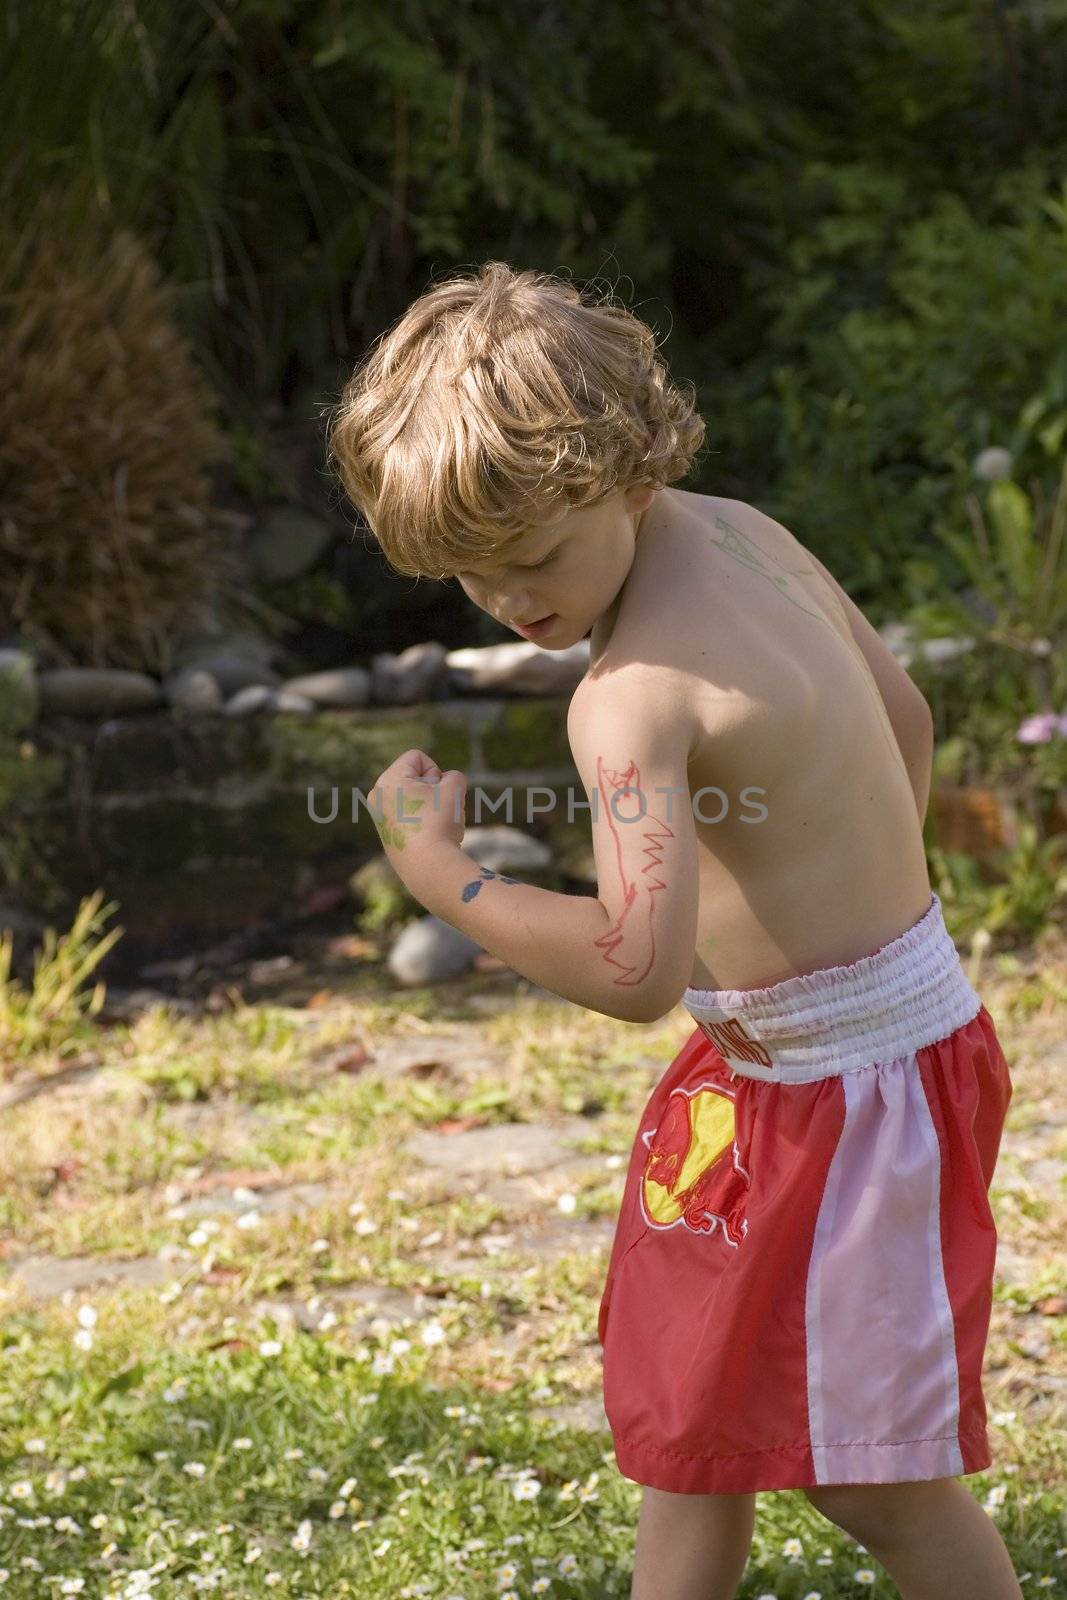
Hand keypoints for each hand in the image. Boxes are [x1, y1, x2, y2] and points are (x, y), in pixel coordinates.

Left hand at [367, 748, 467, 880]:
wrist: (428, 867)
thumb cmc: (439, 823)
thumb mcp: (454, 789)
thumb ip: (453, 777)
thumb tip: (444, 787)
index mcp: (387, 780)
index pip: (417, 758)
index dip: (435, 772)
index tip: (437, 792)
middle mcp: (377, 796)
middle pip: (414, 778)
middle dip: (433, 790)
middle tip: (436, 810)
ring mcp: (380, 817)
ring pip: (414, 798)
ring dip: (431, 806)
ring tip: (435, 825)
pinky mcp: (387, 834)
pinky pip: (410, 817)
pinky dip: (423, 821)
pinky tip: (430, 837)